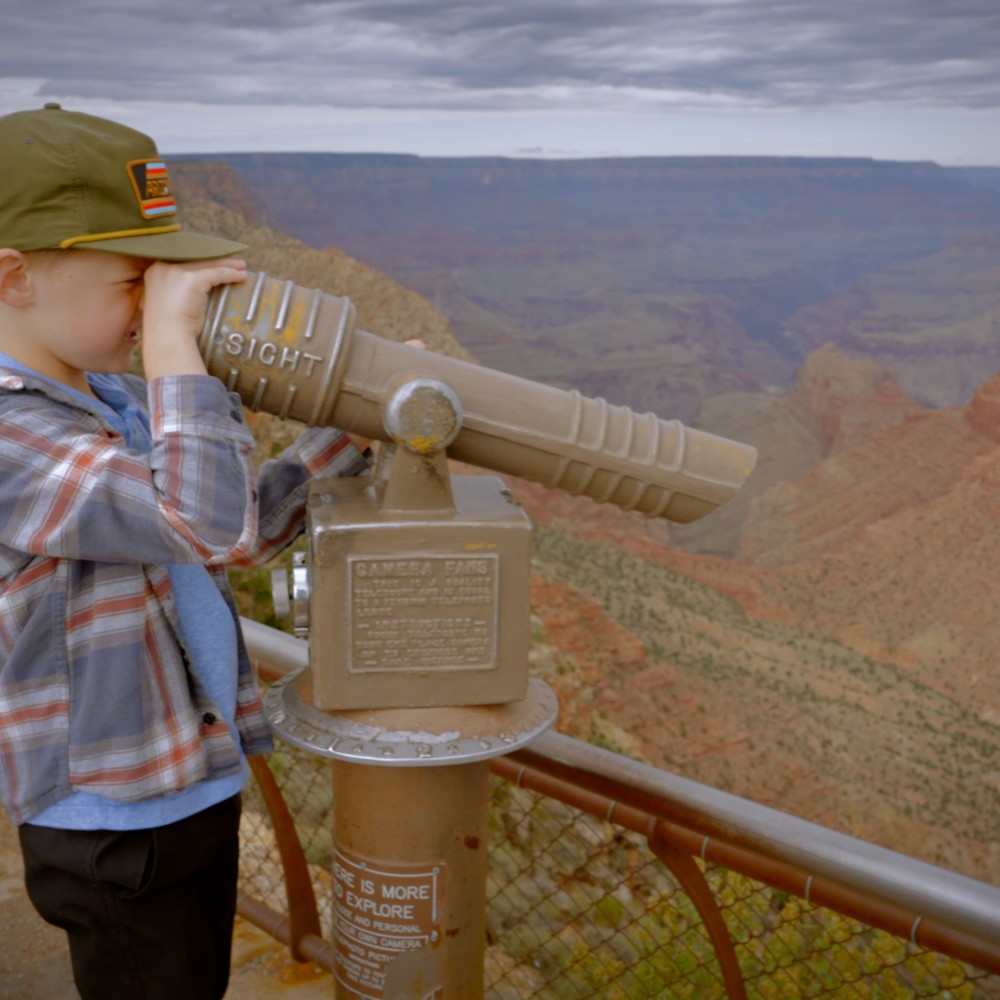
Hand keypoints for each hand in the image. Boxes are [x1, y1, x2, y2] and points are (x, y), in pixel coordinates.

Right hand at [141, 258, 247, 379]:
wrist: (168, 336)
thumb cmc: (169, 327)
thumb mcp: (169, 302)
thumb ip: (178, 290)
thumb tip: (198, 290)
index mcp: (156, 271)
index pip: (183, 260)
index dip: (201, 260)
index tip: (215, 262)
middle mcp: (164, 267)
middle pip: (197, 259)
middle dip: (217, 260)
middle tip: (235, 262)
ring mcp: (177, 271)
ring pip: (208, 264)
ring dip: (228, 265)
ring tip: (242, 268)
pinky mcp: (192, 279)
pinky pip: (217, 273)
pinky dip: (231, 275)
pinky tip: (241, 277)